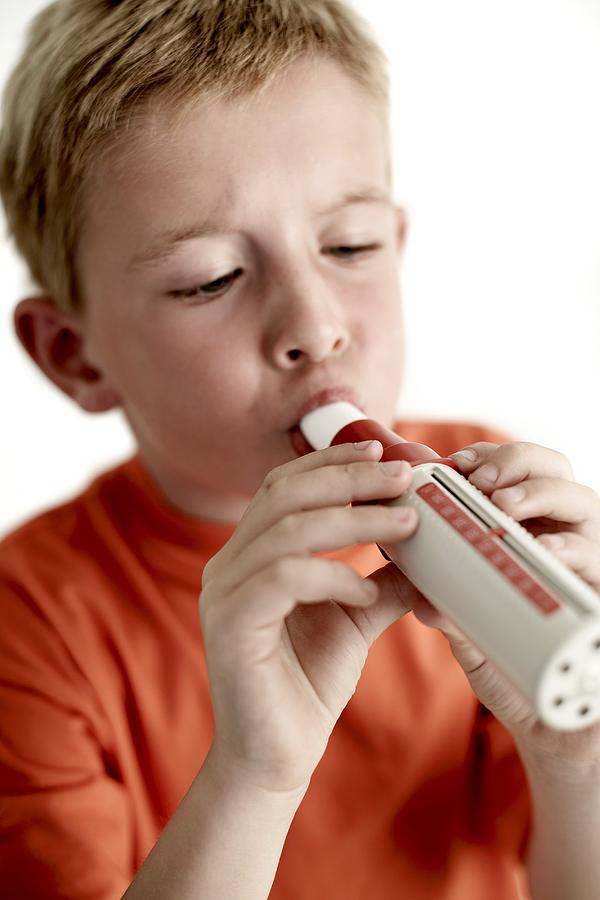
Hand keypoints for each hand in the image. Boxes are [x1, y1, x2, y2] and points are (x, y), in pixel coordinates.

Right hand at [199, 440, 422, 794]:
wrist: (276, 756)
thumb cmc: (308, 684)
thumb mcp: (355, 619)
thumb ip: (383, 580)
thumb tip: (428, 550)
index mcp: (249, 554)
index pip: (283, 487)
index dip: (330, 463)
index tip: (383, 452)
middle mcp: (227, 564)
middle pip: (285, 494)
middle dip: (348, 477)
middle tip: (403, 475)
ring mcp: (223, 591)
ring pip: (287, 528)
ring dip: (354, 519)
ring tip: (407, 523)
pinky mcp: (230, 623)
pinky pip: (284, 578)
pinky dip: (333, 575)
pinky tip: (367, 591)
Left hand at [413, 440, 599, 765]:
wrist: (553, 729)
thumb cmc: (512, 670)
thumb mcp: (470, 634)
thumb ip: (448, 612)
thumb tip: (418, 592)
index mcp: (532, 534)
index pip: (523, 474)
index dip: (495, 459)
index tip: (460, 463)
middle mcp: (567, 540)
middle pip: (556, 473)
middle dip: (518, 464)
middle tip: (479, 482)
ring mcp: (590, 566)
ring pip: (585, 504)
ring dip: (542, 495)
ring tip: (504, 507)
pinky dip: (575, 550)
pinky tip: (549, 550)